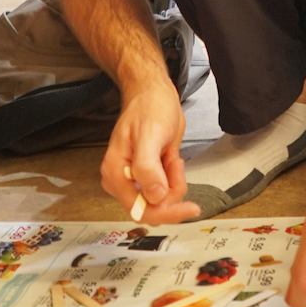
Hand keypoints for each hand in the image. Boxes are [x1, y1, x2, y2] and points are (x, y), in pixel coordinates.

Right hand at [100, 80, 200, 224]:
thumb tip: (153, 197)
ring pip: (162, 199)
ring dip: (174, 180)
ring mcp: (136, 179)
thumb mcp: (149, 135)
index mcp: (116, 173)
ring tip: (171, 155)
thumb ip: (148, 168)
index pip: (140, 209)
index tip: (189, 208)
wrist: (154, 94)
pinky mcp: (149, 175)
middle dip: (171, 189)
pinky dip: (174, 176)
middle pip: (153, 207)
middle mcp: (123, 180)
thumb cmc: (148, 108)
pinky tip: (171, 157)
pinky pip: (166, 189)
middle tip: (175, 162)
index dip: (165, 212)